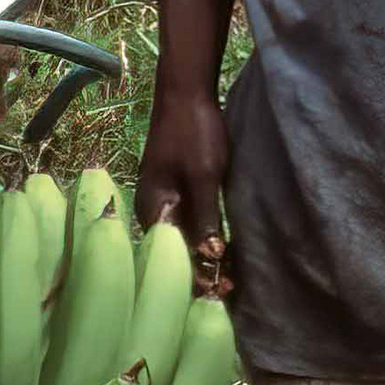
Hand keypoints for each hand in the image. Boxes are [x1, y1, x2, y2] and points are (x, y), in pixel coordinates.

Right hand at [134, 75, 231, 288]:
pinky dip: (203, 237)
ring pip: (182, 240)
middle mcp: (152, 211)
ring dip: (204, 256)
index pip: (172, 257)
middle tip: (232, 289)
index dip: (197, 277)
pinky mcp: (175, 193)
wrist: (185, 93)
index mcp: (152, 210)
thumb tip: (211, 256)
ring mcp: (163, 202)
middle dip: (201, 272)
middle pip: (175, 252)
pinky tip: (222, 247)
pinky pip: (187, 224)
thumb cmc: (193, 132)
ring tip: (231, 275)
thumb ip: (205, 217)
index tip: (223, 291)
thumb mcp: (204, 176)